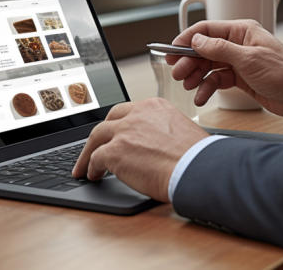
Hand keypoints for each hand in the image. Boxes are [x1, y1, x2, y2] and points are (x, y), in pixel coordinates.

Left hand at [71, 98, 207, 201]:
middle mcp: (137, 114)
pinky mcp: (115, 151)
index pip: (129, 111)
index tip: (117, 133)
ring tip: (85, 166)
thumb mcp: (182, 132)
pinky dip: (91, 167)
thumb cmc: (197, 158)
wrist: (195, 169)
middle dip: (100, 135)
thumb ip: (164, 132)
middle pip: (109, 121)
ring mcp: (124, 131)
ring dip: (88, 152)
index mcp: (155, 107)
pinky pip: (95, 158)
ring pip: (96, 138)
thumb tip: (157, 146)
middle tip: (95, 146)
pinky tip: (93, 175)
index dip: (120, 124)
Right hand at [168, 20, 282, 122]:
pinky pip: (217, 80)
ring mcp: (239, 62)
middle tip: (178, 74)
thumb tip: (197, 40)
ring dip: (197, 76)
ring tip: (189, 86)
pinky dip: (208, 88)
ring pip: (209, 66)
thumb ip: (220, 48)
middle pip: (204, 49)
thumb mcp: (248, 59)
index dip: (187, 39)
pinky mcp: (241, 79)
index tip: (171, 51)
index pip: (207, 29)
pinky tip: (201, 97)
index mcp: (242, 31)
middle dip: (189, 61)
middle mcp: (239, 44)